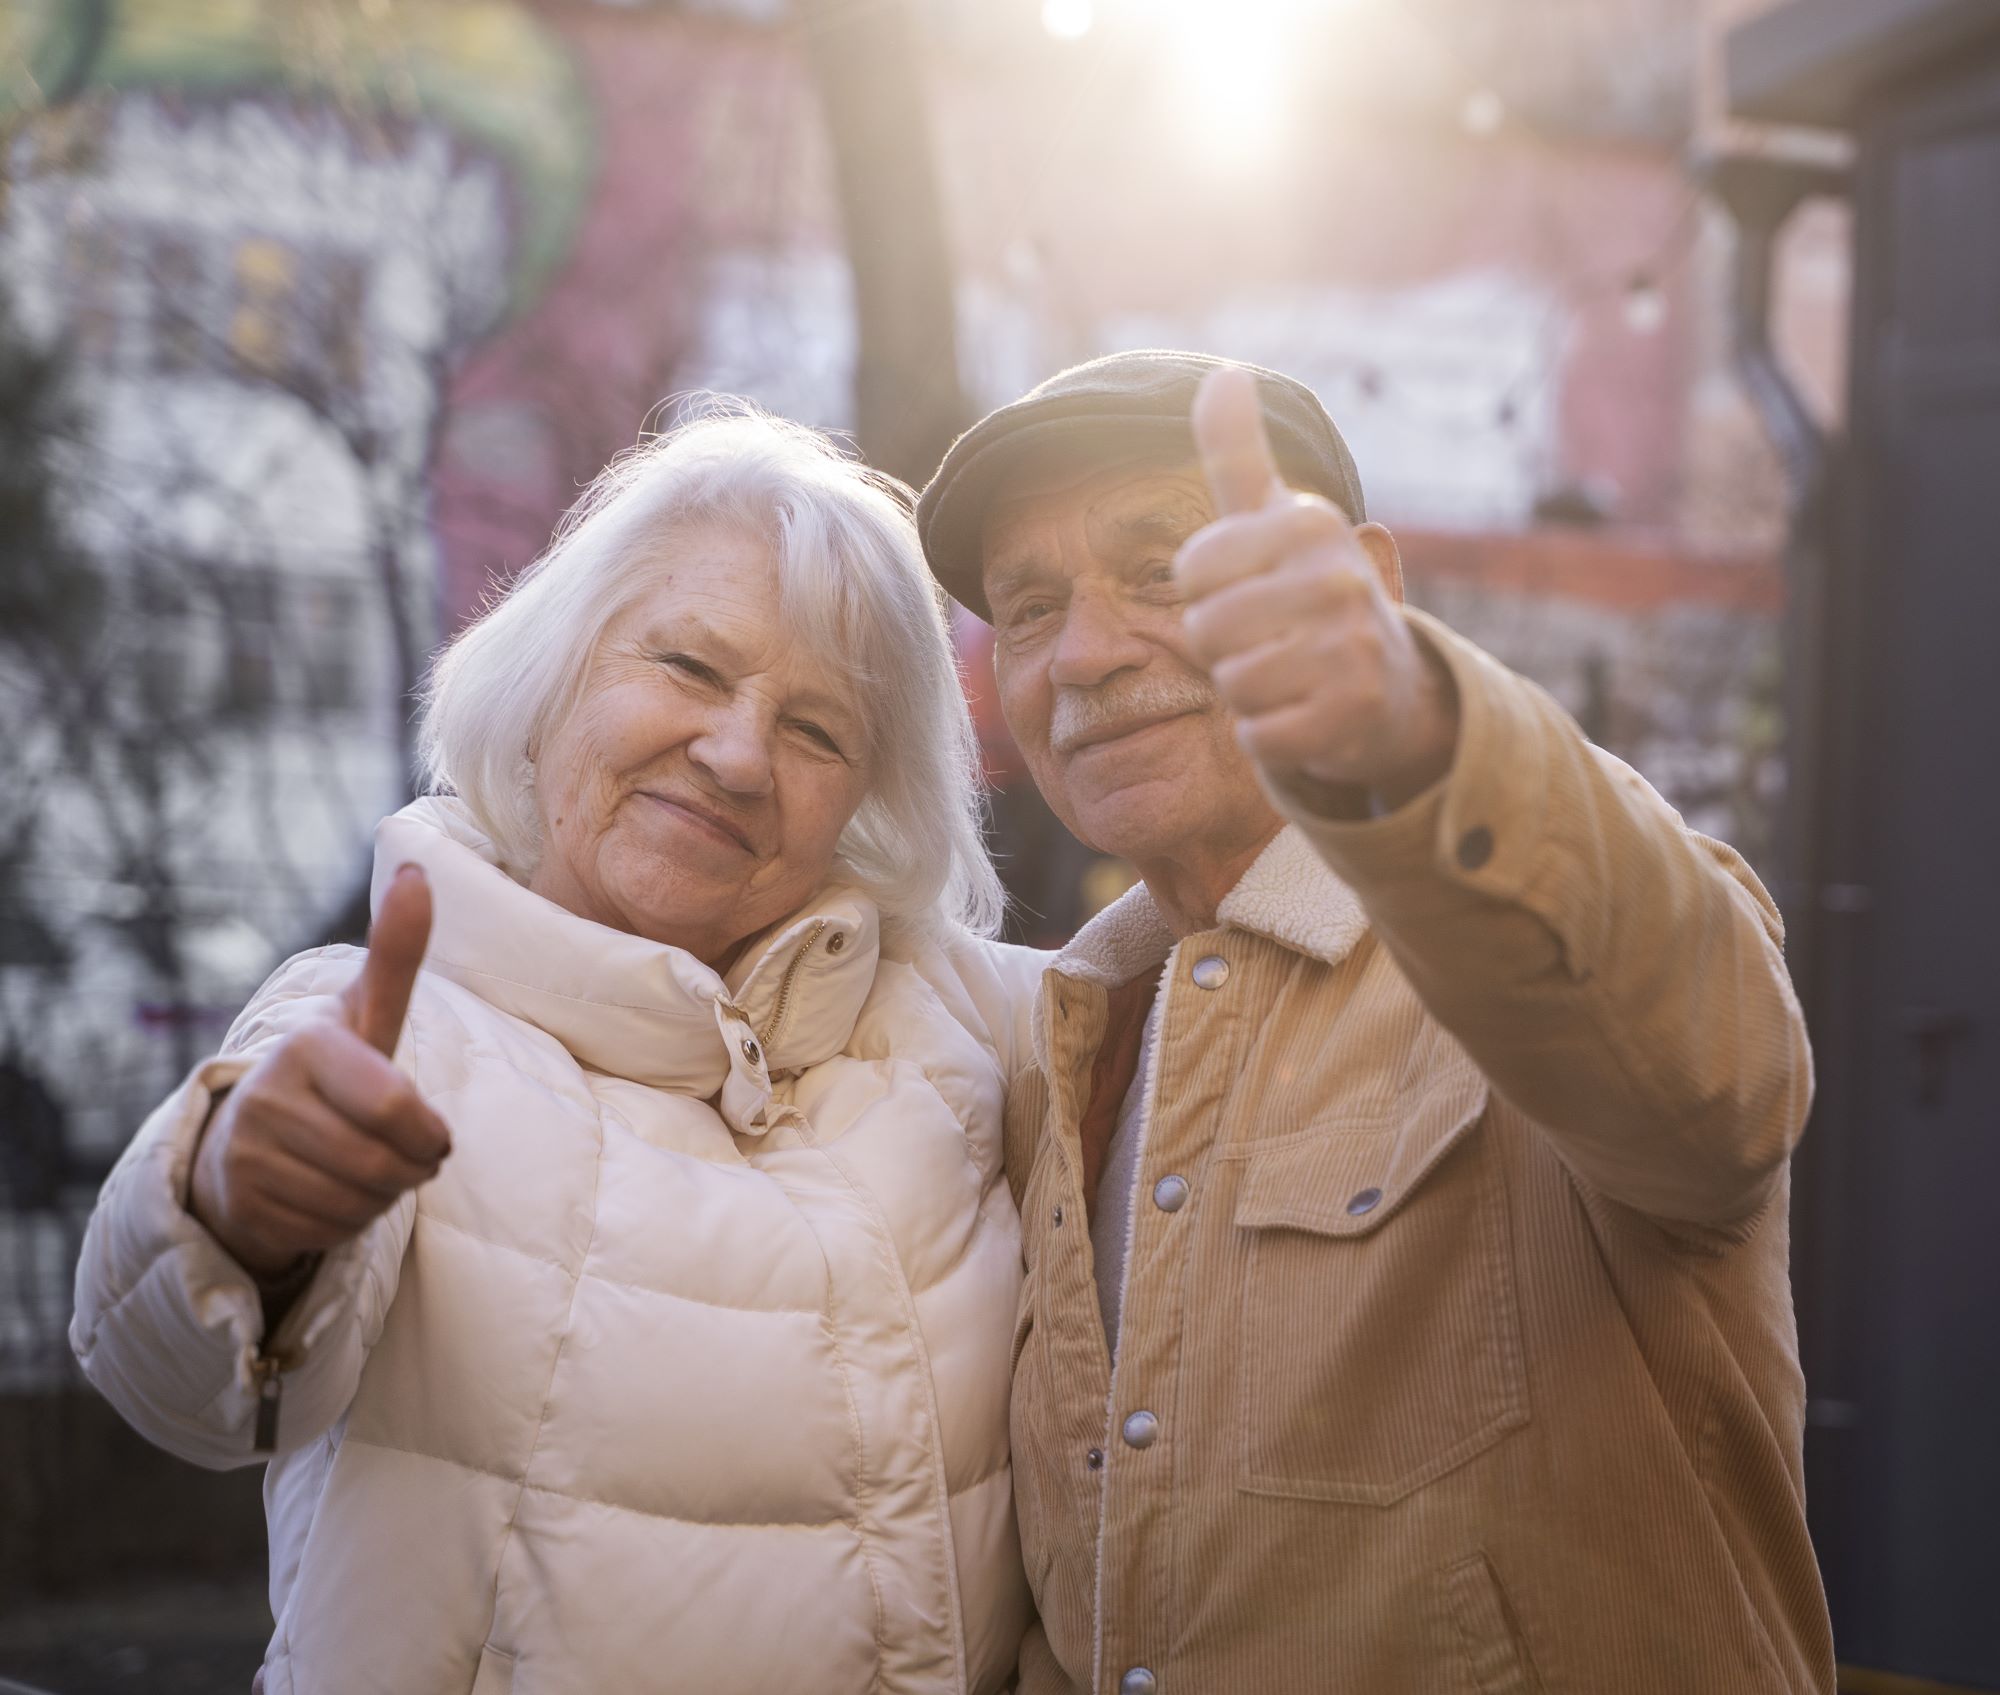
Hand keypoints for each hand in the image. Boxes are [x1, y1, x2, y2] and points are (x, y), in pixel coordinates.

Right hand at [189, 865, 449, 1277]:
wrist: (250, 1136)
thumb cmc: (334, 1069)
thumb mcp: (369, 1013)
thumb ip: (397, 951)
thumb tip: (419, 871)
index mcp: (307, 1043)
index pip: (393, 1104)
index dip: (428, 1133)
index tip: (435, 1135)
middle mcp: (264, 1095)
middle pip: (381, 1163)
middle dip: (411, 1170)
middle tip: (406, 1157)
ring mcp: (243, 1153)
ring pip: (358, 1202)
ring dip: (383, 1197)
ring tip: (363, 1168)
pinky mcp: (238, 1205)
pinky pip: (328, 1231)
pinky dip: (348, 1223)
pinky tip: (329, 1195)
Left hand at [1174, 366, 1458, 810]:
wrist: (1392, 687)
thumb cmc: (1309, 594)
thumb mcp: (1275, 519)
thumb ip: (1237, 453)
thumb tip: (1221, 372)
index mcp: (1309, 523)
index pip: (1192, 572)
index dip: (1209, 593)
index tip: (1255, 589)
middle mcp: (1338, 578)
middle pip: (1204, 630)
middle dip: (1226, 648)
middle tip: (1275, 642)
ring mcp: (1351, 650)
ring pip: (1231, 685)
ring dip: (1249, 693)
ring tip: (1291, 676)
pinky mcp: (1351, 717)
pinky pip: (1258, 737)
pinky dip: (1270, 738)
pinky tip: (1307, 716)